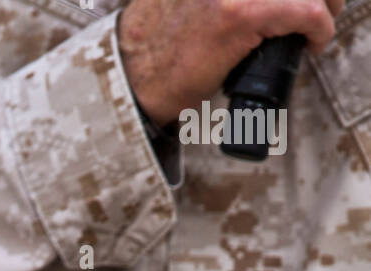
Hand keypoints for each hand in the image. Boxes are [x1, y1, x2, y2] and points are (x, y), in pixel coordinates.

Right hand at [118, 0, 342, 126]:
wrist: (133, 77)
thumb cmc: (158, 45)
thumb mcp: (190, 0)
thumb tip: (258, 2)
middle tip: (324, 4)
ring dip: (324, 3)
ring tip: (322, 21)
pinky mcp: (243, 13)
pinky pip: (306, 11)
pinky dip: (319, 26)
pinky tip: (315, 39)